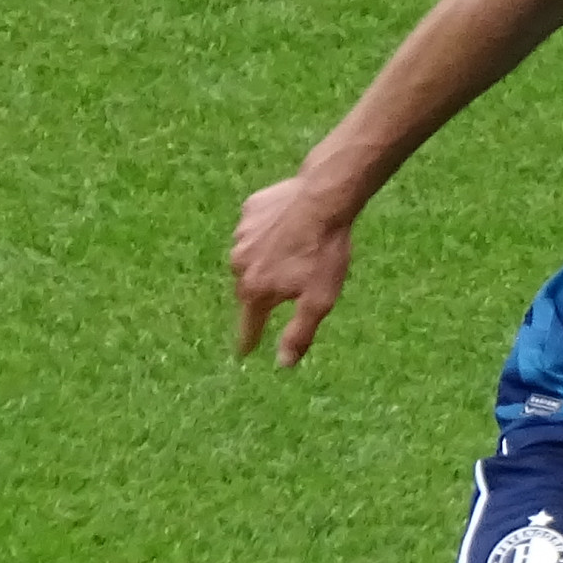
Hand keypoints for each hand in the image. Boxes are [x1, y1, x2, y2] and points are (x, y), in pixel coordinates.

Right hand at [230, 173, 355, 365]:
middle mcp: (239, 265)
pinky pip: (256, 230)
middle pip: (250, 289)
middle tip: (289, 286)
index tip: (244, 351)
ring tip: (296, 253)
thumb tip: (283, 363)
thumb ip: (299, 334)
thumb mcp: (318, 301)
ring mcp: (241, 235)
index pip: (249, 324)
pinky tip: (291, 228)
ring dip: (267, 260)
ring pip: (251, 258)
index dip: (248, 339)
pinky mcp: (249, 211)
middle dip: (264, 293)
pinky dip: (269, 234)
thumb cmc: (324, 253)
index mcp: (255, 290)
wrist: (324, 199)